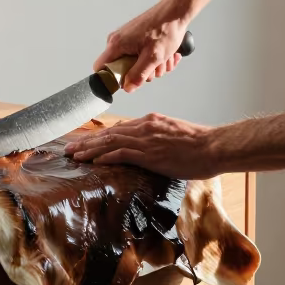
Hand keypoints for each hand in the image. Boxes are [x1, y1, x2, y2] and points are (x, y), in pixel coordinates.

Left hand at [63, 113, 219, 178]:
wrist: (213, 146)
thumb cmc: (201, 144)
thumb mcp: (176, 135)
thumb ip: (160, 138)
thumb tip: (152, 148)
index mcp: (151, 121)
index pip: (120, 128)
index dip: (101, 136)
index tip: (88, 142)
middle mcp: (145, 126)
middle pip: (109, 133)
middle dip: (88, 142)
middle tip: (71, 149)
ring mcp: (146, 139)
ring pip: (110, 142)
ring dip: (89, 150)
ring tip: (74, 156)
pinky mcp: (149, 153)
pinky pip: (121, 153)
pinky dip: (105, 157)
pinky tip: (93, 162)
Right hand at [95, 1, 190, 92]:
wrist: (176, 12)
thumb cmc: (165, 28)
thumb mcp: (153, 57)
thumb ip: (138, 75)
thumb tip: (127, 87)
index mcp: (117, 44)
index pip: (100, 68)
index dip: (112, 79)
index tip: (128, 81)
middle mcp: (119, 41)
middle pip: (122, 69)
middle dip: (143, 73)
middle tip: (155, 68)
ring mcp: (128, 40)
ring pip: (136, 64)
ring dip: (153, 66)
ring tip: (165, 59)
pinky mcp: (137, 39)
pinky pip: (142, 56)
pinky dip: (156, 59)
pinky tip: (167, 56)